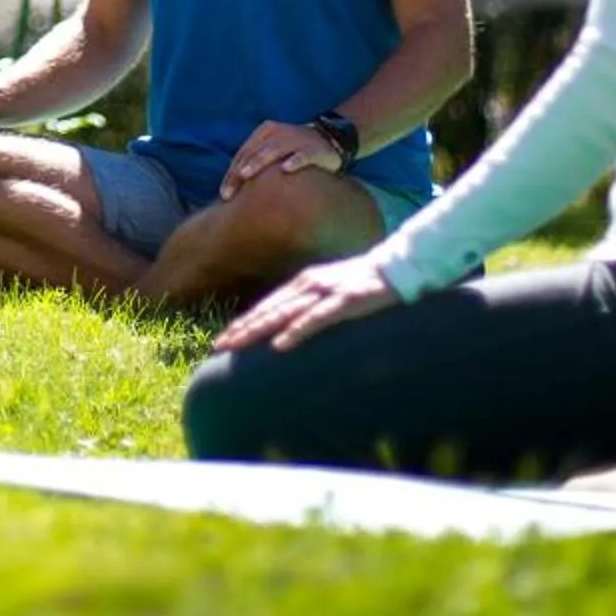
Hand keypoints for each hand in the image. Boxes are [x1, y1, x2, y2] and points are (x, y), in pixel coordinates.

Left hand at [212, 255, 400, 355]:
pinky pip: (316, 319)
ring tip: (236, 345)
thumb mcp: (329, 293)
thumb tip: (290, 327)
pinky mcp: (345, 302)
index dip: (243, 323)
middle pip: (267, 311)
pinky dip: (296, 332)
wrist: (397, 268)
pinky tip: (279, 345)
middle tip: (218, 347)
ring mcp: (324, 292)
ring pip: (283, 314)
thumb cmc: (362, 284)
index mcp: (302, 284)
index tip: (222, 340)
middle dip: (241, 329)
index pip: (265, 306)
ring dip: (257, 330)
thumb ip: (310, 306)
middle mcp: (307, 285)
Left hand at [219, 119, 342, 197]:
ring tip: (246, 176)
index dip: (231, 173)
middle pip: (253, 153)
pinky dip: (295, 161)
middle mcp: (277, 133)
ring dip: (258, 162)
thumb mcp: (272, 151)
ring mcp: (296, 139)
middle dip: (239, 173)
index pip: (243, 154)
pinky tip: (286, 169)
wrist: (329, 140)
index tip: (223, 194)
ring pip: (273, 150)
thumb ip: (255, 164)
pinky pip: (303, 155)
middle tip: (229, 194)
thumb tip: (233, 189)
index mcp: (264, 132)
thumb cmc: (292, 152)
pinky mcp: (313, 148)